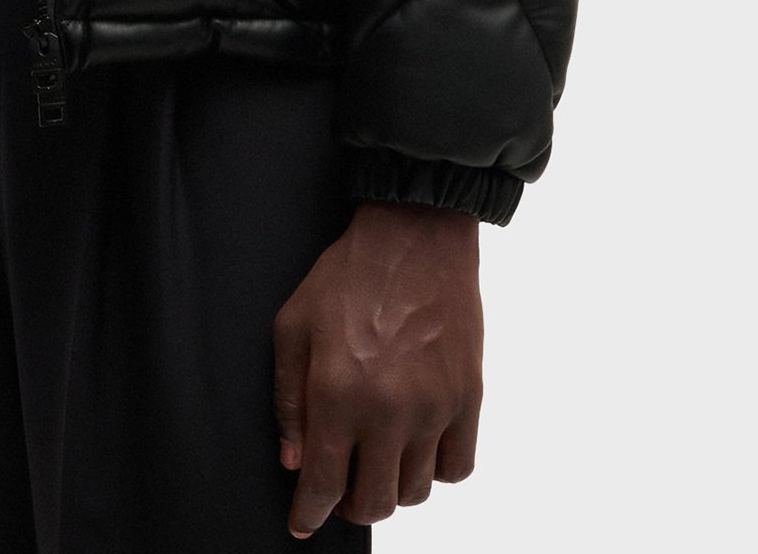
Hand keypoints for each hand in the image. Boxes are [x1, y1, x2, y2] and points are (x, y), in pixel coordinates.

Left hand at [273, 199, 482, 535]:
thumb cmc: (348, 274)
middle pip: (375, 503)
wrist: (415, 235)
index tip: (303, 522)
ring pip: (416, 492)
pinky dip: (436, 469)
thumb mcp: (293, 324)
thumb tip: (294, 460)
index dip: (309, 513)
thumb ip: (288, 399)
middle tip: (343, 481)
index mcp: (339, 394)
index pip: (324, 485)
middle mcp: (389, 410)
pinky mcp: (468, 398)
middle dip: (351, 503)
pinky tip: (417, 443)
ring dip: (393, 486)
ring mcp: (435, 407)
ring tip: (380, 456)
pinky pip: (457, 468)